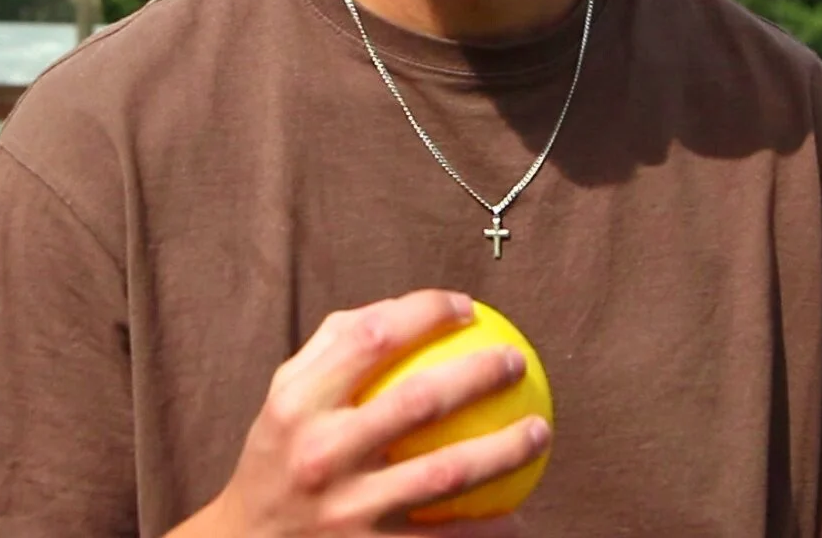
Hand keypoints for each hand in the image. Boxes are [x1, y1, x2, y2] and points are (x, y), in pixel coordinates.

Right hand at [189, 290, 547, 536]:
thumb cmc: (282, 454)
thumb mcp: (288, 397)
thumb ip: (337, 346)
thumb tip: (409, 307)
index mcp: (297, 403)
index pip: (371, 336)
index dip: (427, 313)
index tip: (467, 308)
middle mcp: (321, 453)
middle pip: (419, 402)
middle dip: (481, 374)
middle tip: (517, 361)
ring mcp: (346, 509)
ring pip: (446, 474)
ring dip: (506, 450)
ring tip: (540, 431)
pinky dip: (489, 530)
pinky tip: (520, 516)